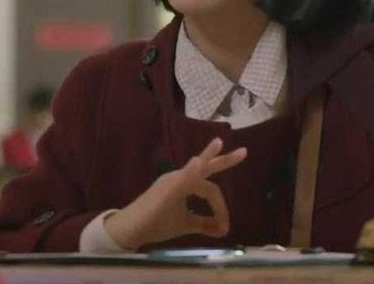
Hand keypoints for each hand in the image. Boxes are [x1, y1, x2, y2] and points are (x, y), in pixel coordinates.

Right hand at [104, 137, 247, 249]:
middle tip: (245, 152)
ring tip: (219, 143)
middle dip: (225, 160)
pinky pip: (181, 179)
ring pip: (194, 169)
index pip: (210, 189)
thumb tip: (221, 228)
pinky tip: (197, 163)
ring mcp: (171, 181)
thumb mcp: (185, 223)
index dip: (221, 209)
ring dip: (207, 157)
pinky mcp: (165, 189)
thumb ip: (203, 223)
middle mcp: (179, 178)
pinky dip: (190, 171)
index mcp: (184, 184)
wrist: (129, 230)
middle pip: (206, 167)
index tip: (224, 228)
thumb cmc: (154, 224)